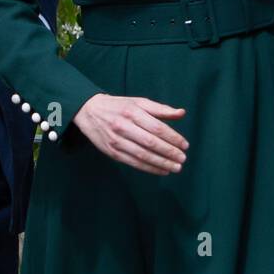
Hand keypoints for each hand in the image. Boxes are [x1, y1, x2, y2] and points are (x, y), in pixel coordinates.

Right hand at [72, 94, 188, 175]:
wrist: (89, 111)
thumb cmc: (118, 106)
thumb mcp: (138, 102)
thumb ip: (160, 109)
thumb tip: (181, 113)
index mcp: (132, 112)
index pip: (157, 128)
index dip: (173, 138)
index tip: (185, 145)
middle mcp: (124, 126)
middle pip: (151, 143)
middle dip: (169, 152)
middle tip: (182, 159)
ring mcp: (117, 141)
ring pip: (143, 155)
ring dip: (161, 163)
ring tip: (175, 167)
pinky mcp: (112, 152)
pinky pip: (133, 163)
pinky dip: (149, 168)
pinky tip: (161, 170)